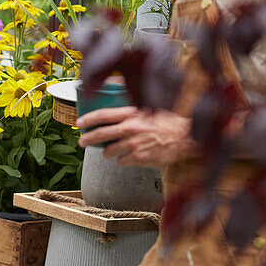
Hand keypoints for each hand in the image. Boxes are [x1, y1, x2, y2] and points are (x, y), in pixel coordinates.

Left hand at [77, 106, 195, 167]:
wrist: (185, 136)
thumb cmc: (167, 122)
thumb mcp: (147, 109)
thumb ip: (130, 111)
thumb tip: (114, 104)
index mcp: (131, 114)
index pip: (103, 115)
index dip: (88, 119)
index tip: (80, 123)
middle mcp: (130, 129)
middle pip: (100, 135)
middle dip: (87, 139)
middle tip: (82, 142)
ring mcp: (134, 144)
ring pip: (110, 152)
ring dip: (109, 152)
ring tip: (113, 150)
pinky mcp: (140, 158)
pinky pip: (123, 161)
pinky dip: (124, 159)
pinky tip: (131, 155)